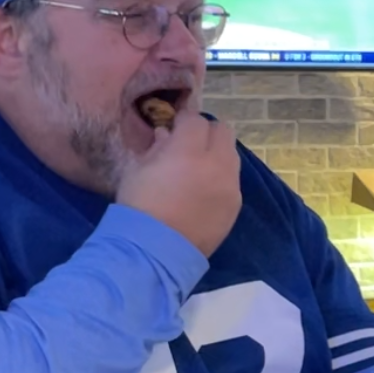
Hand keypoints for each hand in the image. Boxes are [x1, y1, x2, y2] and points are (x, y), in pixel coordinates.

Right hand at [116, 107, 242, 256]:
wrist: (154, 251)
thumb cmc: (139, 207)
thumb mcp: (138, 170)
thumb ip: (157, 147)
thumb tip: (166, 134)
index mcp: (188, 152)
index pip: (195, 120)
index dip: (184, 121)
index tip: (175, 127)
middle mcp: (216, 164)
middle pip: (223, 131)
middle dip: (206, 133)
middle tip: (190, 144)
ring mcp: (230, 186)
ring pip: (232, 155)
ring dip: (217, 154)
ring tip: (198, 169)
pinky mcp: (235, 205)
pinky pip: (232, 181)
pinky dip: (221, 178)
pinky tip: (204, 192)